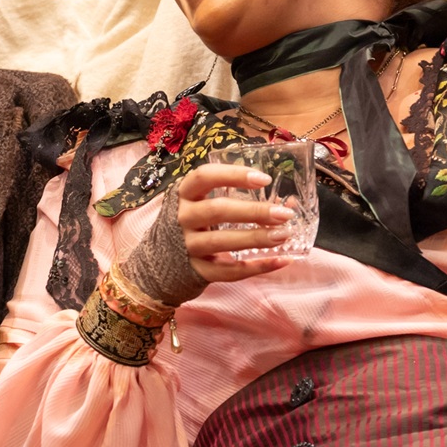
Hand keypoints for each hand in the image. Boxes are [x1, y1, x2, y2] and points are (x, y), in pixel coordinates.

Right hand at [174, 162, 298, 285]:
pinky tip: (280, 261)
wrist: (160, 263)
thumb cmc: (191, 225)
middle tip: (284, 214)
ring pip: (222, 241)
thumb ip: (236, 199)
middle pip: (218, 210)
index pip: (205, 176)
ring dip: (256, 238)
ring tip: (284, 235)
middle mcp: (183, 218)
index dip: (234, 175)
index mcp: (184, 195)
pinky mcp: (197, 271)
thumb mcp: (201, 204)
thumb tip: (287, 201)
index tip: (264, 179)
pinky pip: (228, 271)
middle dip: (254, 211)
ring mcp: (188, 246)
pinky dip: (257, 267)